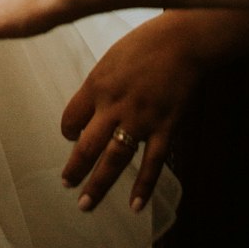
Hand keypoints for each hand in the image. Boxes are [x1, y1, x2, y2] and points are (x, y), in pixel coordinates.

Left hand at [60, 15, 199, 212]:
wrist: (181, 42)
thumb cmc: (144, 45)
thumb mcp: (110, 59)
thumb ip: (99, 86)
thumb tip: (89, 110)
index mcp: (97, 84)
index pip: (71, 117)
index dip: (68, 131)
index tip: (70, 138)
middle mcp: (114, 105)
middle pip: (88, 145)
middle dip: (75, 168)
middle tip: (67, 185)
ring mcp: (140, 119)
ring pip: (115, 159)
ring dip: (99, 184)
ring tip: (86, 204)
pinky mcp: (165, 127)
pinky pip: (152, 163)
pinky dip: (143, 186)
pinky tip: (134, 205)